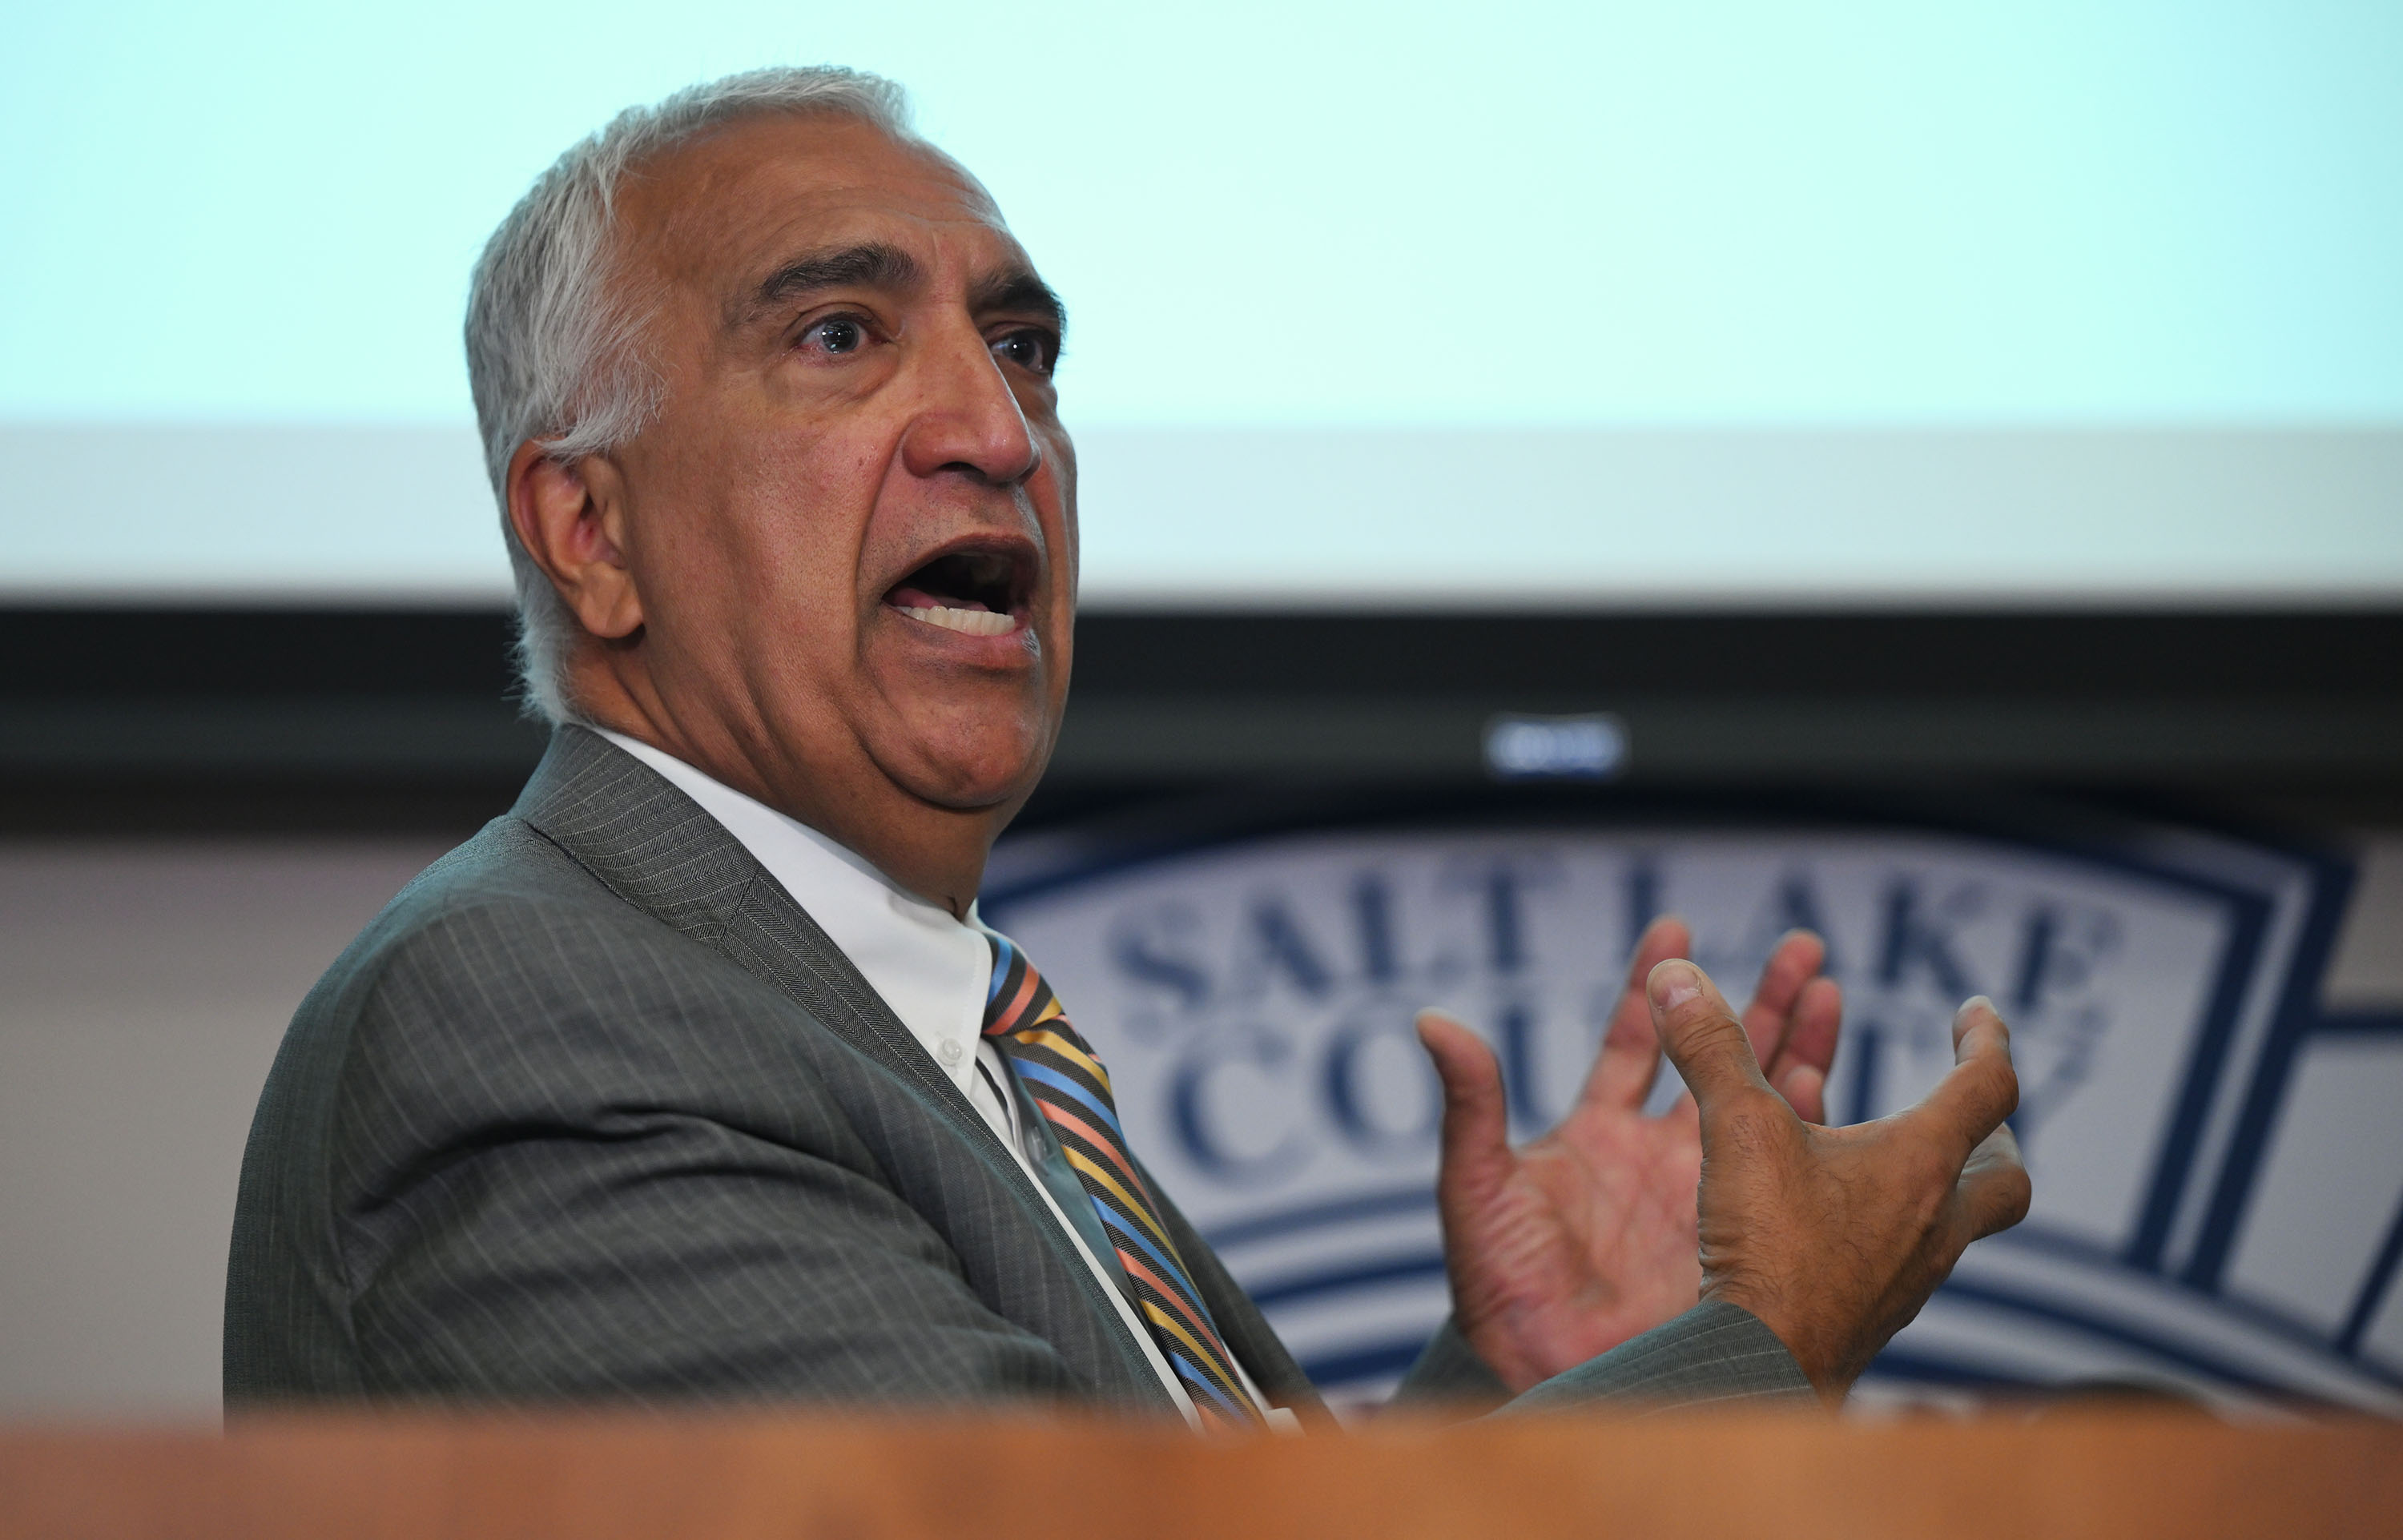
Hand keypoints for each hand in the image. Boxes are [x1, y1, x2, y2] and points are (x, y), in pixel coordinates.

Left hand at [1417, 917, 1842, 1392]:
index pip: (1630, 1039)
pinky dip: (1809, 1125)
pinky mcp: (1738, 1236)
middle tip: (1801, 945)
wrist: (1540, 1375)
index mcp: (1595, 1133)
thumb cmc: (1496, 1288)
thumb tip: (1431, 1019)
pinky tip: (1831, 1082)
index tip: (1675, 924)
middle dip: (1759, 999)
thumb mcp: (1475, 1188)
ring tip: (1829, 989)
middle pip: (1717, 1056)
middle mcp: (1655, 1155)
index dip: (1653, 981)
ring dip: (1798, 1047)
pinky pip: (1784, 1172)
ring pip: (1762, 1102)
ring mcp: (1703, 1194)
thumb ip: (1468, 1105)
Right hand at [1651, 958, 2030, 1400]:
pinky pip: (1907, 1262)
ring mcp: (1912, 1277)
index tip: (1977, 1012)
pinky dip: (1889, 1229)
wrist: (1768, 1367)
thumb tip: (1676, 977)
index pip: (1988, 1087)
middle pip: (2001, 1175)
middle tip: (1969, 1108)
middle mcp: (1934, 1223)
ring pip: (1955, 1224)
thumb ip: (1711, 1049)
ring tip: (1893, 1160)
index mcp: (1922, 1164)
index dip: (1987, 1038)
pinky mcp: (1876, 1315)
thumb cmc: (1771, 1249)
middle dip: (1991, 1134)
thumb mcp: (1737, 1128)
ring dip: (1937, 1183)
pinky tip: (1841, 1228)